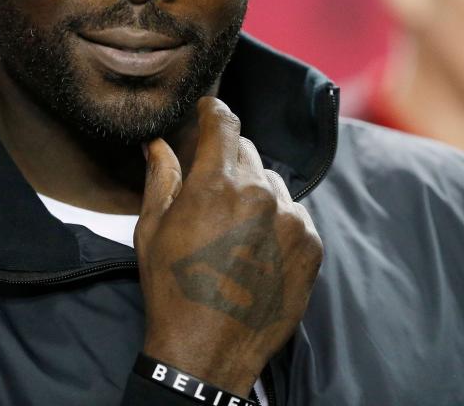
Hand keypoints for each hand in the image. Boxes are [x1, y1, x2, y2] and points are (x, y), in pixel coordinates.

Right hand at [134, 97, 322, 395]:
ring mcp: (291, 219)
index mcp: (216, 183)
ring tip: (234, 230)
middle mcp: (260, 193)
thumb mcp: (152, 230)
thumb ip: (160, 177)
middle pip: (248, 152)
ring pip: (273, 183)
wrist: (208, 352)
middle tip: (212, 189)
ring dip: (255, 192)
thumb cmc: (172, 289)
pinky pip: (295, 214)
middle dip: (229, 160)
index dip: (214, 111)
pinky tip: (256, 249)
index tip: (209, 111)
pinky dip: (278, 220)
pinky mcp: (311, 245)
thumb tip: (157, 144)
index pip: (224, 122)